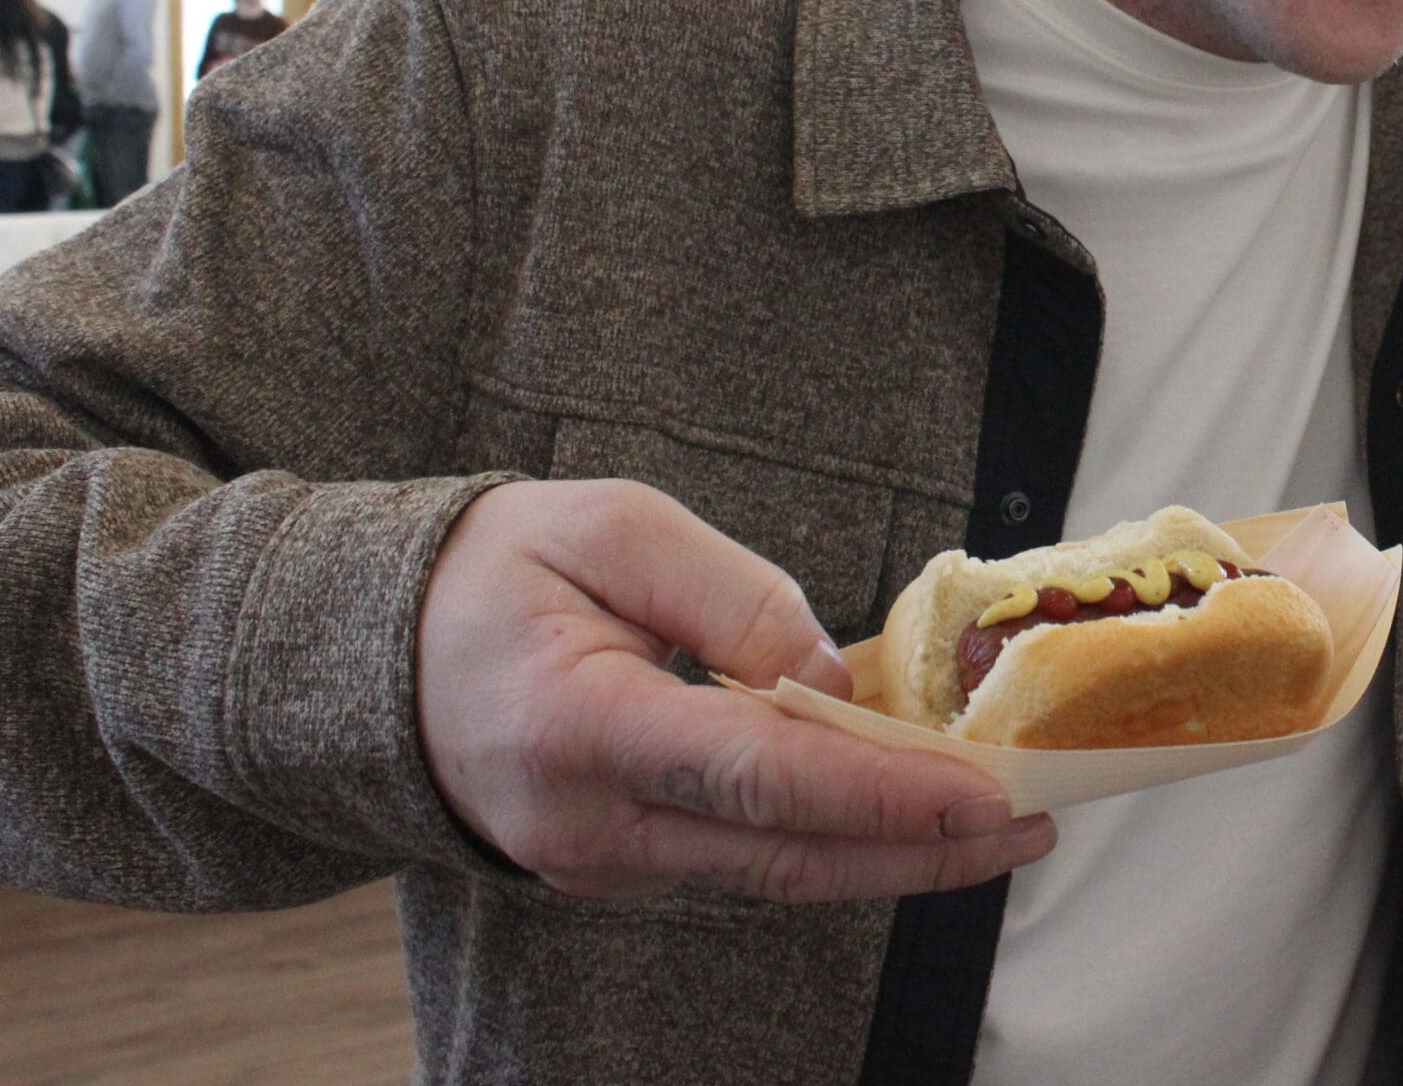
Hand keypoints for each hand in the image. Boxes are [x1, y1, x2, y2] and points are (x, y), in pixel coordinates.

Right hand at [415, 480, 1054, 903]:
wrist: (372, 652)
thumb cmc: (493, 570)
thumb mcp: (608, 524)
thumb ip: (727, 593)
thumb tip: (829, 675)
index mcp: (578, 725)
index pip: (756, 775)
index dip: (878, 791)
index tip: (978, 793)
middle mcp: (586, 823)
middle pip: (783, 856)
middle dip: (919, 850)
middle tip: (1030, 825)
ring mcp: (598, 863)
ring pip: (772, 878)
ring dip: (890, 862)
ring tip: (1000, 832)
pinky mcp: (618, 868)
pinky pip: (743, 868)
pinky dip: (833, 850)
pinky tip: (910, 826)